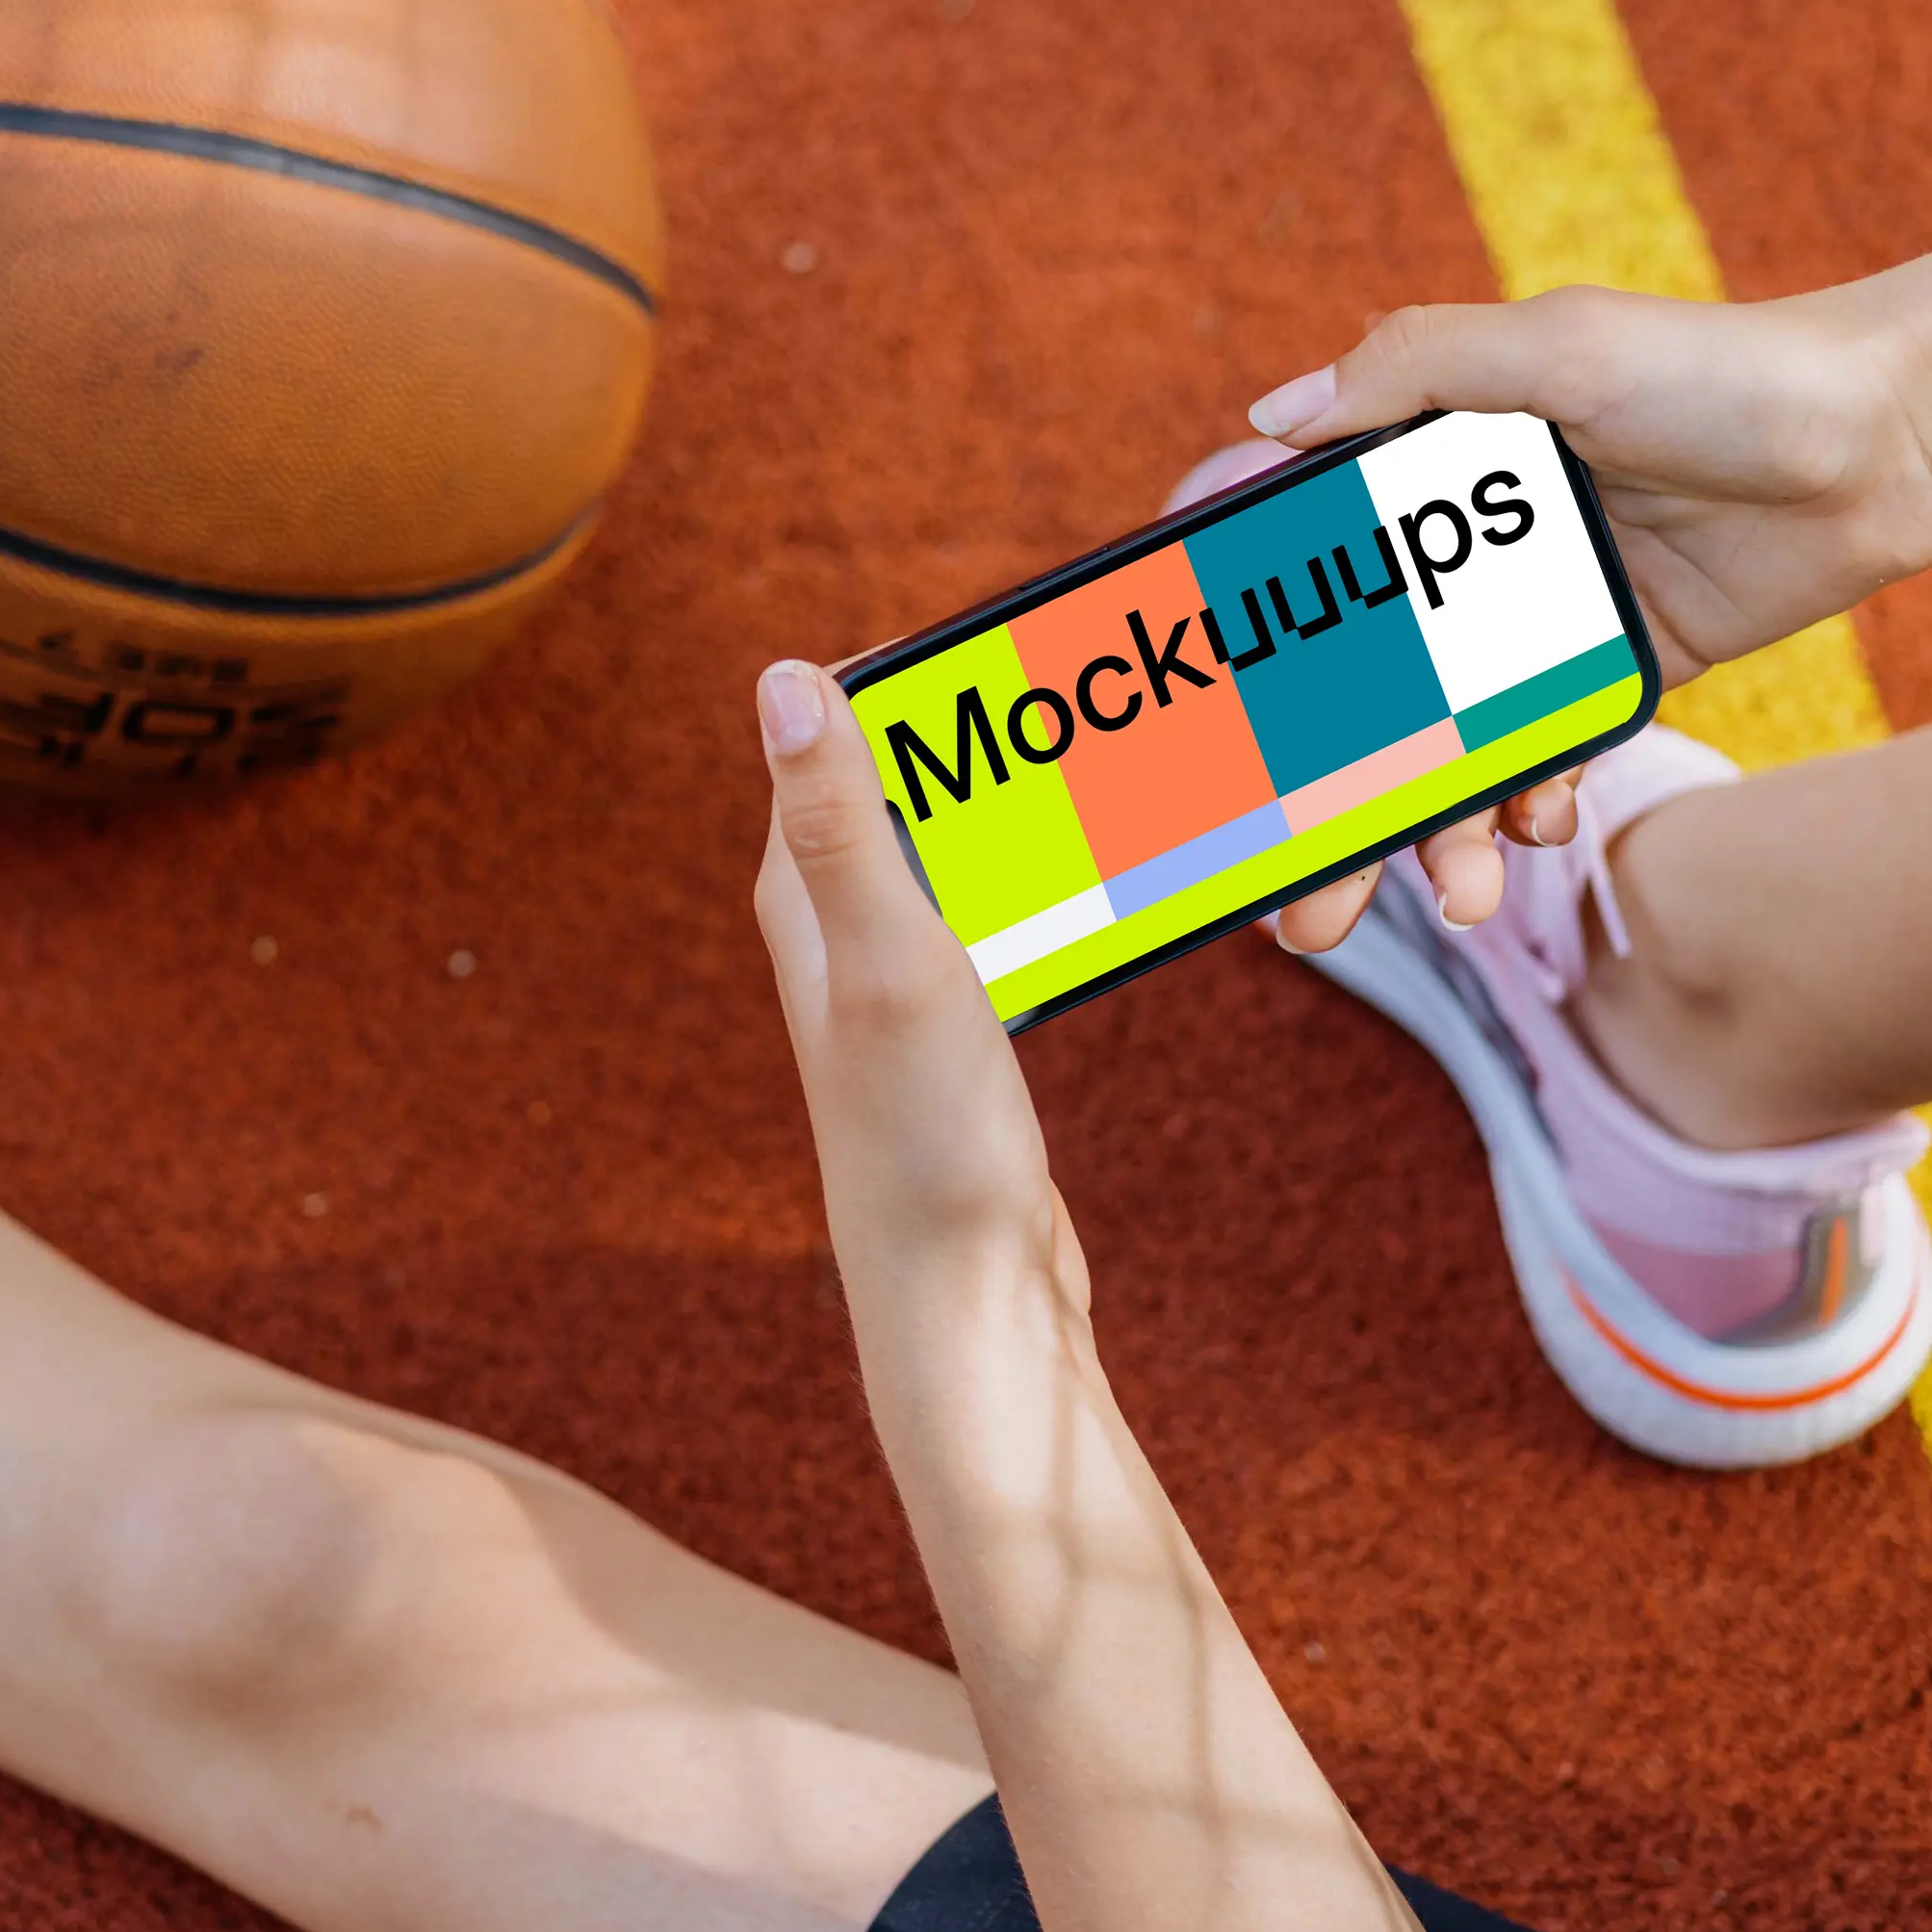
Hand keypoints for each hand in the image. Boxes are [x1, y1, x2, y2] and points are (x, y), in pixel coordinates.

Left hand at [751, 656, 1090, 1429]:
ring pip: (981, 837)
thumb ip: (841, 823)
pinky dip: (1073, 871)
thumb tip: (783, 678)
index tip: (1037, 635)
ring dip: (1053, 794)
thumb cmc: (920, 1141)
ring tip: (1149, 757)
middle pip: (928, 771)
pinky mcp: (966, 1015)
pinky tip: (1139, 870)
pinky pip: (1021, 904)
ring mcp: (905, 967)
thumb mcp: (889, 962)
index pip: (850, 718)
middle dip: (1014, 722)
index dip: (934, 665)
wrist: (970, 1296)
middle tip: (1125, 684)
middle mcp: (840, 919)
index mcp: (804, 889)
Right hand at [1240, 279, 1931, 959]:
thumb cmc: (1730, 366)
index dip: (1266, 664)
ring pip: (1455, 749)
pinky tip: (1537, 830)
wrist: (1898, 439)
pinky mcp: (1626, 668)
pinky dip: (1530, 803)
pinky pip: (1549, 756)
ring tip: (1448, 899)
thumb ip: (1413, 370)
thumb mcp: (1561, 344)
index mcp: (1439, 460)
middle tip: (1303, 900)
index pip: (1317, 570)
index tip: (1219, 755)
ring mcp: (1549, 618)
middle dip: (1333, 807)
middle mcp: (1477, 546)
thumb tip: (1266, 422)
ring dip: (1436, 833)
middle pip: (1370, 695)